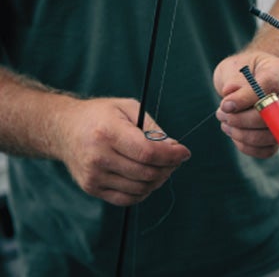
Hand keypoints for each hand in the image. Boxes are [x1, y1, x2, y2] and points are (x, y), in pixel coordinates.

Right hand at [56, 98, 190, 205]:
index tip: (185, 152)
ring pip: (140, 188)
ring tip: (162, 166)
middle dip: (169, 167)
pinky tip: (147, 177)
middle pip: (146, 173)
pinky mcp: (92, 188)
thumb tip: (174, 148)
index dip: (171, 155)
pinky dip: (144, 190)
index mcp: (108, 132)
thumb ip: (152, 128)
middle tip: (175, 158)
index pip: (147, 153)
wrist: (64, 129)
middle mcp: (98, 157)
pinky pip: (127, 198)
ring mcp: (94, 176)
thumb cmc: (101, 115)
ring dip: (159, 179)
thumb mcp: (128, 108)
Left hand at [213, 51, 278, 158]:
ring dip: (242, 134)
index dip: (246, 98)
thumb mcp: (234, 66)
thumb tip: (230, 97)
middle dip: (242, 120)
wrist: (251, 78)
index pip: (269, 86)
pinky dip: (247, 146)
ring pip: (271, 136)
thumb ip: (234, 80)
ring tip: (224, 122)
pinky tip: (234, 134)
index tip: (225, 104)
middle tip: (221, 113)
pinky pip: (267, 150)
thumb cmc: (242, 70)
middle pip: (273, 116)